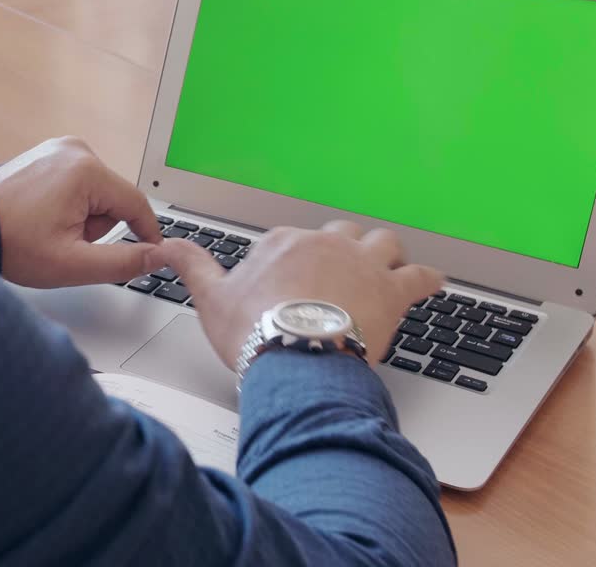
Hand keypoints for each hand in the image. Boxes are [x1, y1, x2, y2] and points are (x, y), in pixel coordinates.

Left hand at [0, 137, 163, 287]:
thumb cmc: (12, 244)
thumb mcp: (73, 264)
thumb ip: (123, 262)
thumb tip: (157, 256)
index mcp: (86, 171)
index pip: (136, 205)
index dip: (147, 234)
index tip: (150, 254)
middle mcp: (75, 150)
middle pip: (113, 200)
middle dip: (96, 227)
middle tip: (63, 241)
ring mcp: (59, 148)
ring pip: (96, 194)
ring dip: (81, 217)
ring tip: (47, 229)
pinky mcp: (47, 154)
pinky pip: (77, 185)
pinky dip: (67, 205)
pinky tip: (41, 217)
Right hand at [149, 220, 442, 368]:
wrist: (296, 358)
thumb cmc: (255, 332)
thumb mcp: (211, 298)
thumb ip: (190, 264)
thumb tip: (164, 245)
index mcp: (284, 243)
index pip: (295, 242)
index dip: (297, 264)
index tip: (294, 285)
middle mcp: (326, 244)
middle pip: (342, 236)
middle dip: (344, 252)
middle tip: (341, 276)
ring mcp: (362, 264)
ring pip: (384, 244)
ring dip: (387, 256)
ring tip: (386, 271)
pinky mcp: (392, 290)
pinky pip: (421, 276)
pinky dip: (428, 279)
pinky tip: (431, 283)